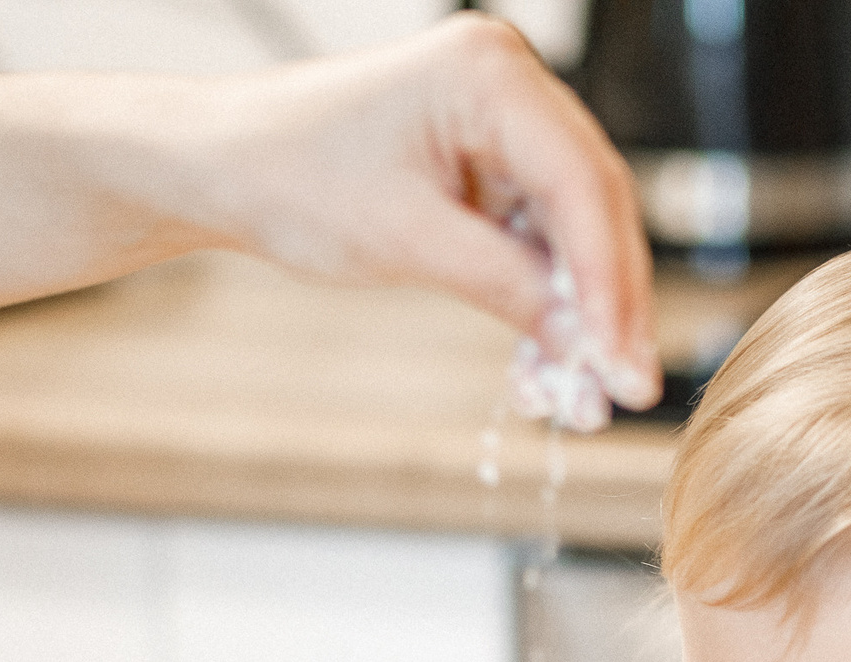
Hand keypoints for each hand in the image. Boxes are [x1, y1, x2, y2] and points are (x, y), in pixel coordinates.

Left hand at [192, 15, 658, 407]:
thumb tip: (588, 349)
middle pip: (592, 206)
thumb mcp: (407, 242)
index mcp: (489, 74)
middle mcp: (507, 83)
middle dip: (606, 307)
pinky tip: (540, 367)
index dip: (612, 286)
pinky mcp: (485, 161)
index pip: (582, 186)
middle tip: (623, 390)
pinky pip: (535, 237)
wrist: (223, 166)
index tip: (626, 368)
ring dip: (576, 316)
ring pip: (570, 230)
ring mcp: (499, 120)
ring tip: (579, 398)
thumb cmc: (291, 178)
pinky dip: (539, 301)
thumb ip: (508, 288)